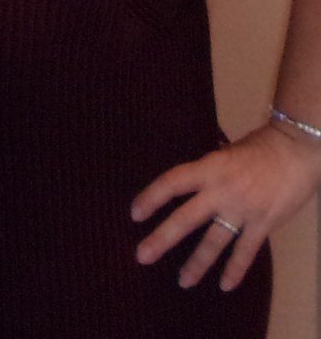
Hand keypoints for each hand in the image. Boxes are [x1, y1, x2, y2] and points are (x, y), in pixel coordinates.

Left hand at [131, 123, 320, 290]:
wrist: (297, 150)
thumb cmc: (260, 146)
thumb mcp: (226, 151)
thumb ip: (209, 169)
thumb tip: (192, 178)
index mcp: (209, 168)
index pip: (172, 182)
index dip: (151, 197)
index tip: (135, 213)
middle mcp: (221, 191)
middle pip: (185, 218)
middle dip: (162, 239)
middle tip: (142, 256)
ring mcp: (243, 210)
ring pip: (214, 242)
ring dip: (197, 263)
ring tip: (182, 281)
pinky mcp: (264, 223)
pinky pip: (246, 252)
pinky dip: (235, 270)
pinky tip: (224, 285)